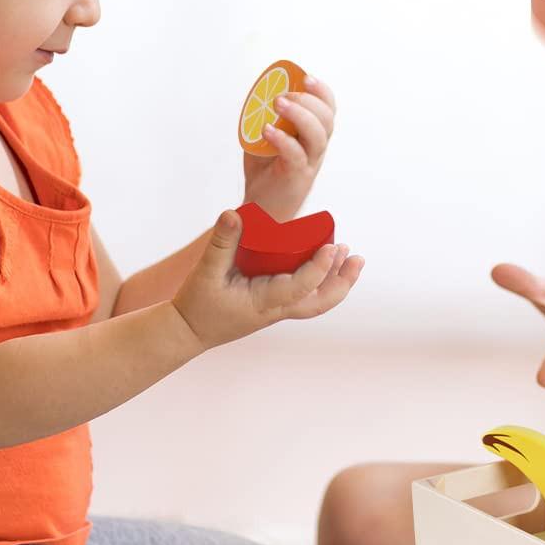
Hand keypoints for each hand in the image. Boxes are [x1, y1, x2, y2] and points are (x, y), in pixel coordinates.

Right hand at [173, 208, 361, 350]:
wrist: (187, 330)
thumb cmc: (196, 304)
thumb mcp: (205, 271)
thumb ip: (221, 242)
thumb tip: (233, 213)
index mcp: (263, 302)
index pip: (299, 288)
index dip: (318, 268)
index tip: (332, 247)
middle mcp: (276, 308)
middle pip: (319, 303)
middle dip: (342, 282)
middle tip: (357, 257)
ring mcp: (277, 308)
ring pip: (316, 301)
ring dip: (337, 281)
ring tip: (351, 256)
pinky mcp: (273, 304)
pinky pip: (305, 294)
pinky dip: (320, 280)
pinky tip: (327, 261)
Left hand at [242, 74, 336, 221]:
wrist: (260, 209)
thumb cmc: (265, 172)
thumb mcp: (266, 138)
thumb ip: (268, 117)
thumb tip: (257, 92)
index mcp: (312, 137)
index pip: (328, 110)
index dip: (322, 92)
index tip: (306, 78)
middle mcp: (316, 149)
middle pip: (326, 120)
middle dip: (310, 100)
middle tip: (284, 94)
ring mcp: (309, 163)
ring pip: (317, 136)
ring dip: (299, 115)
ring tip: (277, 103)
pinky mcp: (296, 178)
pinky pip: (296, 155)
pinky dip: (282, 140)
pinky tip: (267, 130)